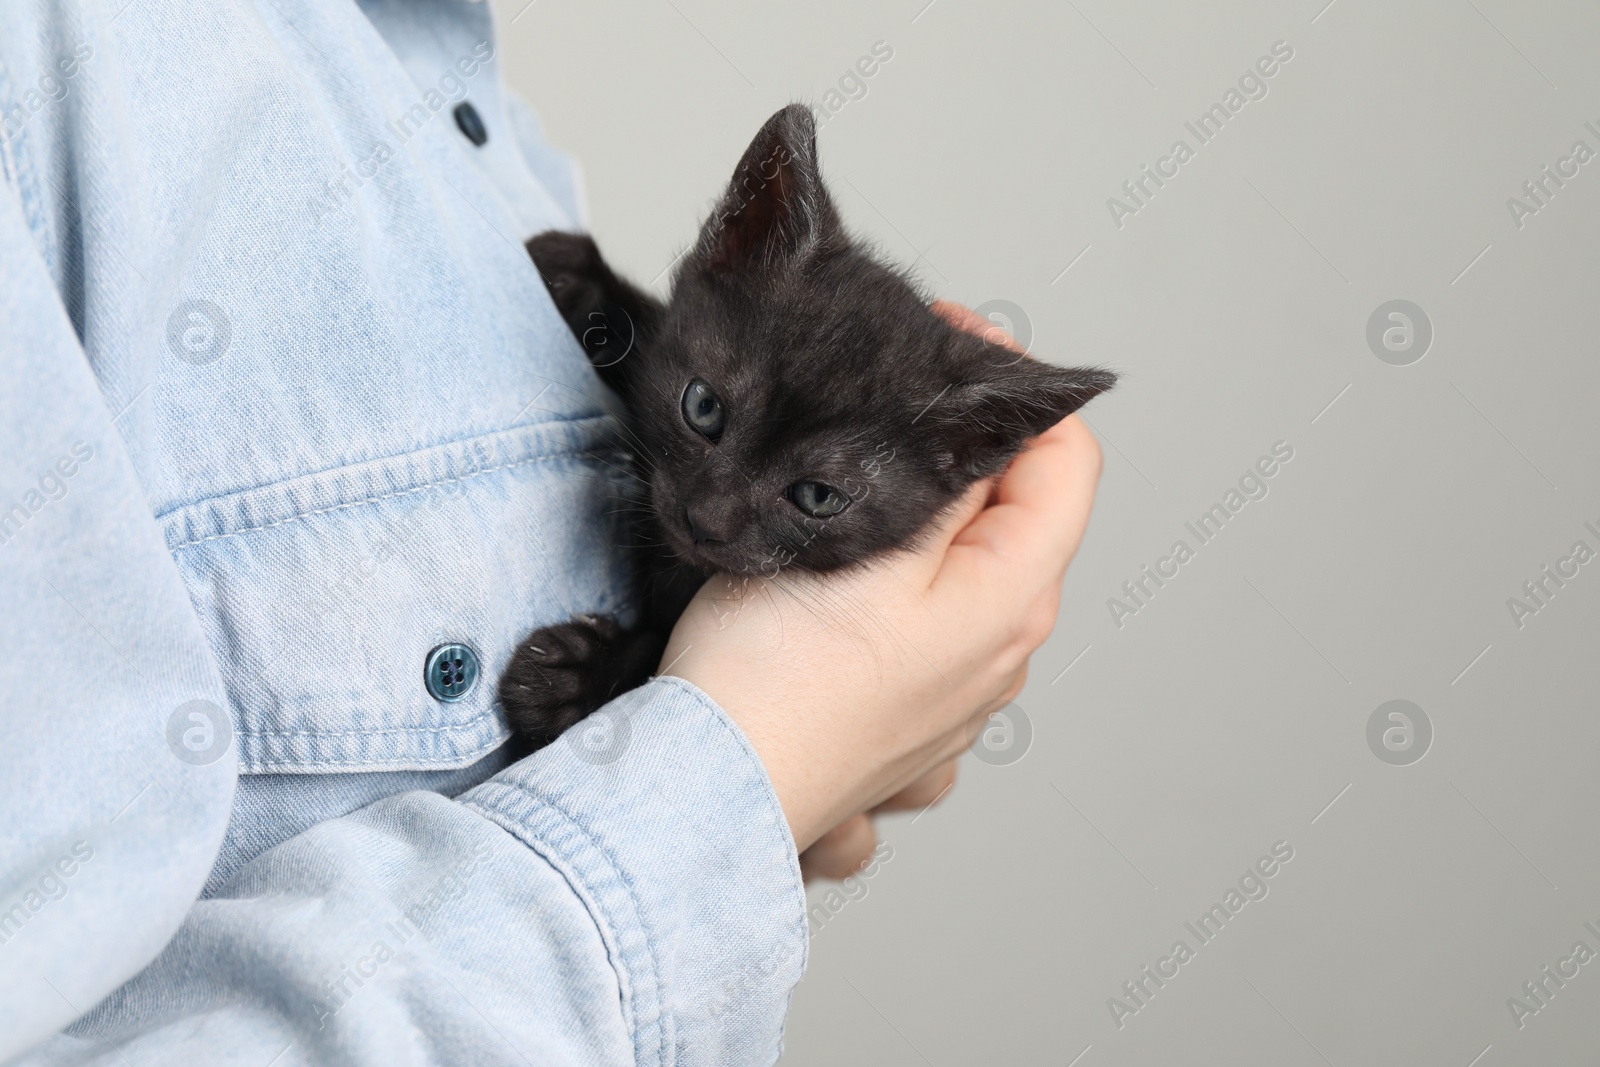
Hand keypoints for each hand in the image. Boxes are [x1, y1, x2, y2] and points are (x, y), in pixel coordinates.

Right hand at [663, 423, 1099, 856]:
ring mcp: (963, 694)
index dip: (1015, 389)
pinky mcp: (914, 717)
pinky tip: (844, 580)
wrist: (708, 792)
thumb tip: (984, 429)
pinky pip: (929, 624)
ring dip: (924, 516)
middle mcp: (1004, 654)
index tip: (949, 344)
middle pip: (1019, 512)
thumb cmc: (770, 682)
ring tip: (848, 491)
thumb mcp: (858, 544)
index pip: (1068, 461)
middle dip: (961, 448)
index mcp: (1012, 602)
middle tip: (881, 403)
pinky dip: (900, 581)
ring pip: (969, 567)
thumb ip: (944, 482)